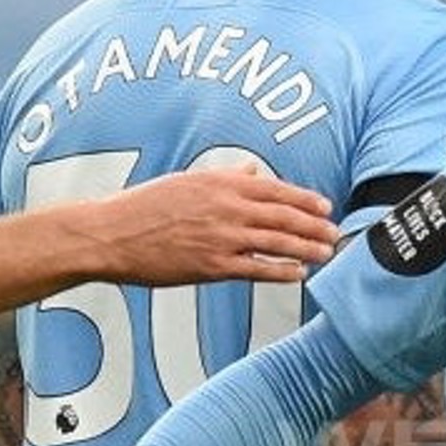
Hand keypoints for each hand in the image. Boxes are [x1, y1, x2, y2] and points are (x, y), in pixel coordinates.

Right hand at [86, 167, 335, 285]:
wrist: (111, 234)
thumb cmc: (143, 207)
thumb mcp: (187, 181)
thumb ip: (225, 177)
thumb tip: (252, 172)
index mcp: (220, 183)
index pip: (275, 189)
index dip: (305, 199)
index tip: (324, 206)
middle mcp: (226, 207)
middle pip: (283, 215)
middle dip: (314, 225)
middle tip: (334, 233)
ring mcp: (221, 237)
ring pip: (276, 242)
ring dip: (306, 248)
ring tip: (326, 253)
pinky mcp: (211, 266)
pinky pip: (256, 269)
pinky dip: (281, 270)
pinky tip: (298, 273)